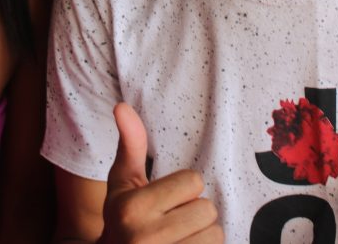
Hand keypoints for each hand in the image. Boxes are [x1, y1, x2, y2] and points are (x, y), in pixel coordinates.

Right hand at [100, 104, 222, 243]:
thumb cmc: (123, 216)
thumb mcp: (123, 181)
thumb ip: (131, 144)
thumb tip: (122, 105)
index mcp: (132, 208)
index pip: (193, 181)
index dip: (184, 188)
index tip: (166, 199)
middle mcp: (145, 238)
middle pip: (208, 210)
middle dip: (195, 212)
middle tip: (174, 220)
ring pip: (215, 235)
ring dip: (203, 234)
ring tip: (180, 236)